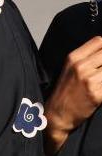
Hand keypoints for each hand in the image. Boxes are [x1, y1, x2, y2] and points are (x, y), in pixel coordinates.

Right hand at [44, 36, 101, 154]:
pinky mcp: (97, 94)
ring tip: (101, 82)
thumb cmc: (65, 90)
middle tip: (101, 72)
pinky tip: (101, 91)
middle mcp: (81, 67)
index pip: (99, 41)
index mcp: (74, 58)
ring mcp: (90, 80)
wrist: (58, 113)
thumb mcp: (70, 68)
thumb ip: (87, 58)